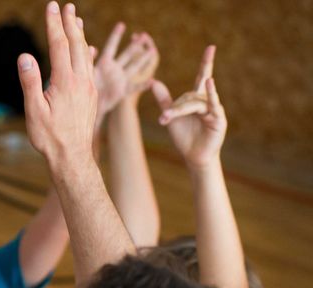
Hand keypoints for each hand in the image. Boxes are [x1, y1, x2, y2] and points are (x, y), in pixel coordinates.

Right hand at [18, 2, 98, 165]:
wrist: (72, 157)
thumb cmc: (49, 137)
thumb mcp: (34, 111)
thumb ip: (30, 82)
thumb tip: (25, 57)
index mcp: (65, 81)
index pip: (59, 45)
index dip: (54, 25)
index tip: (51, 8)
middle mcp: (81, 80)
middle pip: (76, 44)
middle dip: (69, 23)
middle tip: (66, 6)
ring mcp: (88, 87)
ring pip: (86, 53)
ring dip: (80, 34)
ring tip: (77, 19)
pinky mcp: (91, 95)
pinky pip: (90, 66)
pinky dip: (87, 51)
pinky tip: (87, 48)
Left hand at [91, 23, 153, 116]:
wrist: (84, 106)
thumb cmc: (80, 89)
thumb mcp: (85, 73)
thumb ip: (89, 60)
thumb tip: (92, 47)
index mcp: (103, 64)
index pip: (111, 47)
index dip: (116, 36)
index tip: (121, 24)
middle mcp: (113, 69)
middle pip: (127, 55)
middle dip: (135, 46)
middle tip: (144, 35)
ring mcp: (119, 79)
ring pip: (134, 67)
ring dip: (143, 60)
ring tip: (153, 51)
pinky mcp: (122, 91)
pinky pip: (134, 87)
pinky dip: (143, 85)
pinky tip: (152, 81)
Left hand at [151, 46, 225, 167]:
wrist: (193, 156)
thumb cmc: (184, 136)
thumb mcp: (170, 116)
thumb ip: (164, 99)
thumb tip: (153, 81)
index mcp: (197, 99)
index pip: (202, 76)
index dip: (206, 63)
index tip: (211, 47)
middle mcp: (208, 101)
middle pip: (190, 96)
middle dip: (176, 107)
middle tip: (164, 118)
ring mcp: (215, 110)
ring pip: (196, 102)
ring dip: (181, 111)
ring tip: (168, 118)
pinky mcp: (219, 119)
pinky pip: (213, 105)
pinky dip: (211, 94)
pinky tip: (210, 82)